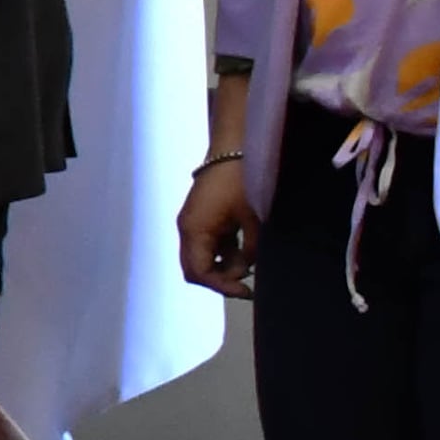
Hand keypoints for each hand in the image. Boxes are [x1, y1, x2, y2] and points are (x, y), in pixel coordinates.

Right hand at [179, 155, 259, 297]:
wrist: (232, 148)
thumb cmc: (240, 182)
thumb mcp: (253, 219)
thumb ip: (251, 249)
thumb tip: (250, 269)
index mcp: (194, 230)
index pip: (199, 272)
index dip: (221, 286)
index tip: (247, 291)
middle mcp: (187, 229)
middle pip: (195, 268)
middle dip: (221, 278)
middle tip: (248, 282)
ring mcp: (192, 223)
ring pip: (202, 257)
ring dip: (224, 265)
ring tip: (251, 262)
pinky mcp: (200, 217)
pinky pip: (207, 244)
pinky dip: (223, 252)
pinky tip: (244, 249)